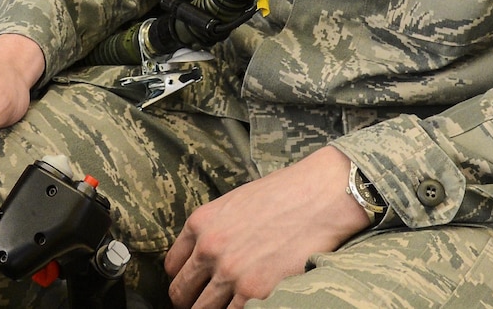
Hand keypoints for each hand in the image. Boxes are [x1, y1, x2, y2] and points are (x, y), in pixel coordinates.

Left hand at [165, 146, 370, 308]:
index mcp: (200, 224)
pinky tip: (248, 305)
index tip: (194, 286)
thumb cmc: (282, 195)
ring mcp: (232, 274)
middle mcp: (210, 249)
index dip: (183, 280)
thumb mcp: (234, 203)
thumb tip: (206, 257)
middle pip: (182, 294)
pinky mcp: (256, 292)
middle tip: (205, 303)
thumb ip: (213, 230)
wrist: (319, 197)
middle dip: (192, 301)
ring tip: (228, 304)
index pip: (173, 267)